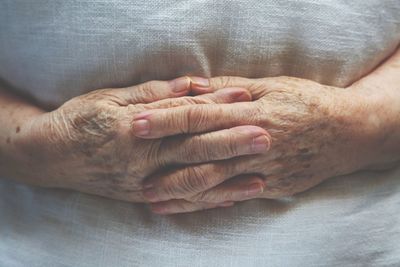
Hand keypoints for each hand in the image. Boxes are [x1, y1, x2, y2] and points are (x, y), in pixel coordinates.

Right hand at [10, 77, 270, 201]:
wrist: (51, 156)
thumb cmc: (81, 119)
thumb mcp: (112, 97)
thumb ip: (156, 93)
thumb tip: (194, 84)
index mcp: (137, 129)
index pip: (186, 117)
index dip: (218, 107)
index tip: (247, 100)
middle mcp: (143, 160)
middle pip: (196, 151)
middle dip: (233, 145)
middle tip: (268, 139)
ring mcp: (144, 183)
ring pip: (193, 183)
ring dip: (228, 182)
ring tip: (260, 180)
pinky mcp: (143, 196)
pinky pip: (180, 201)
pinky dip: (206, 202)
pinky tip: (230, 201)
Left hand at [134, 76, 377, 213]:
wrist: (346, 132)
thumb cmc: (306, 102)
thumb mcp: (270, 86)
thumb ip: (229, 88)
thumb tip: (193, 87)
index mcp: (248, 112)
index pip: (197, 115)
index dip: (165, 119)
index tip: (136, 122)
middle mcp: (250, 143)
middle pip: (198, 151)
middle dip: (161, 158)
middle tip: (128, 163)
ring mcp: (259, 168)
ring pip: (211, 182)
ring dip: (177, 189)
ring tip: (149, 196)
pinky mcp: (268, 187)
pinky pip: (230, 197)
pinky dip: (205, 203)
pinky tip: (185, 207)